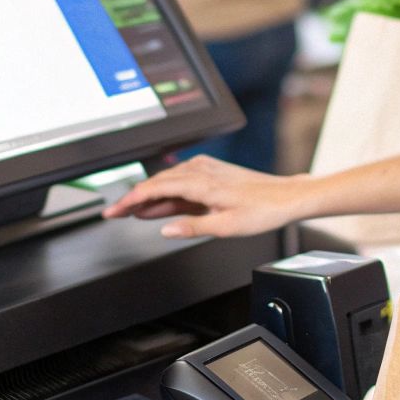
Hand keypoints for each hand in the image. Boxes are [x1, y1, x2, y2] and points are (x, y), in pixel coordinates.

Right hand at [101, 156, 313, 238]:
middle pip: (155, 183)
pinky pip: (180, 180)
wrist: (285, 197)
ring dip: (148, 196)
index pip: (153, 189)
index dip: (129, 201)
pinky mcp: (211, 172)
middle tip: (115, 214)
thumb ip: (192, 227)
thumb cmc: (262, 210)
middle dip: (132, 199)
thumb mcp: (225, 227)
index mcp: (200, 183)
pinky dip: (166, 193)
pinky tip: (160, 205)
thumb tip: (164, 229)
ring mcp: (205, 169)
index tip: (113, 212)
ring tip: (132, 213)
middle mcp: (200, 171)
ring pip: (166, 181)